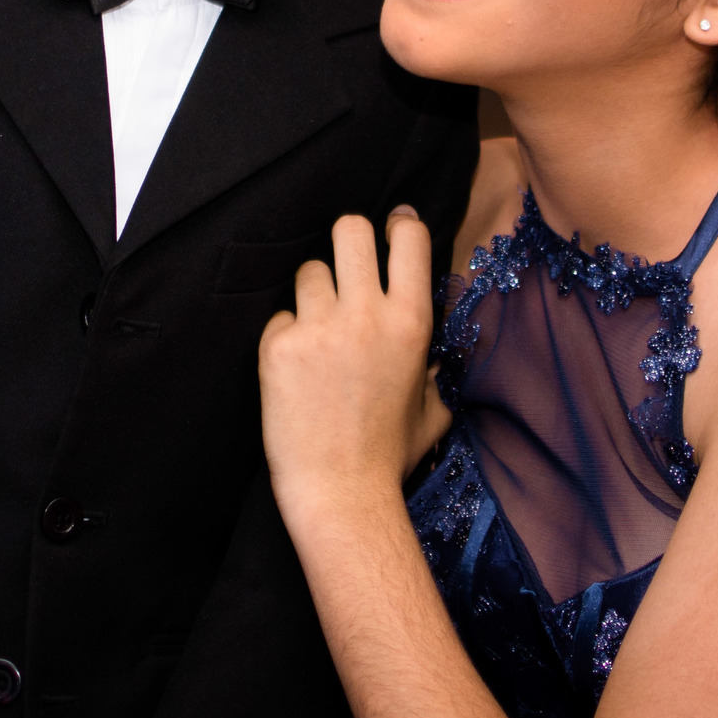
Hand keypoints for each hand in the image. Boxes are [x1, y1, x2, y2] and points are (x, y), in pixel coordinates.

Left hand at [259, 209, 446, 521]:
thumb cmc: (390, 455)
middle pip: (350, 229)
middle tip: (345, 268)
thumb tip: (435, 351)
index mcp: (411, 322)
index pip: (409, 237)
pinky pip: (281, 315)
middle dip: (347, 241)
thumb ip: (437, 369)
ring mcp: (320, 327)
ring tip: (318, 333)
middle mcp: (367, 315)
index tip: (391, 229)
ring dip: (313, 294)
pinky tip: (296, 369)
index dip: (399, 226)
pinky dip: (286, 335)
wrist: (341, 492)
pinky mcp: (279, 345)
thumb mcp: (434, 408)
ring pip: (310, 271)